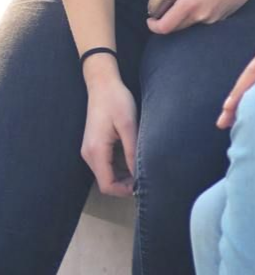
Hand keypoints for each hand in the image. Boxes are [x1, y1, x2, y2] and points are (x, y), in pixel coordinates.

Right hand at [81, 69, 137, 196]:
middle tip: (146, 178)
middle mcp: (89, 155)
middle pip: (105, 181)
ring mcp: (90, 150)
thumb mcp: (128, 124)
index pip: (107, 184)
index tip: (143, 186)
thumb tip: (139, 173)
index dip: (124, 190)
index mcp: (96, 152)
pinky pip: (105, 163)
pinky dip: (119, 166)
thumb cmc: (117, 101)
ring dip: (123, 176)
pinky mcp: (94, 145)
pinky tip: (134, 158)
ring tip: (143, 168)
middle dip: (125, 184)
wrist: (102, 84)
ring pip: (106, 173)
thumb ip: (132, 150)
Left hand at [146, 0, 254, 34]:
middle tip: (168, 2)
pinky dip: (200, 11)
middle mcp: (202, 15)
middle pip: (177, 27)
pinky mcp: (225, 15)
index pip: (165, 27)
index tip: (151, 18)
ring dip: (185, 14)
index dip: (153, 26)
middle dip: (168, 19)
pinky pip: (206, 18)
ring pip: (192, 22)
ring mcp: (215, 17)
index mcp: (191, 3)